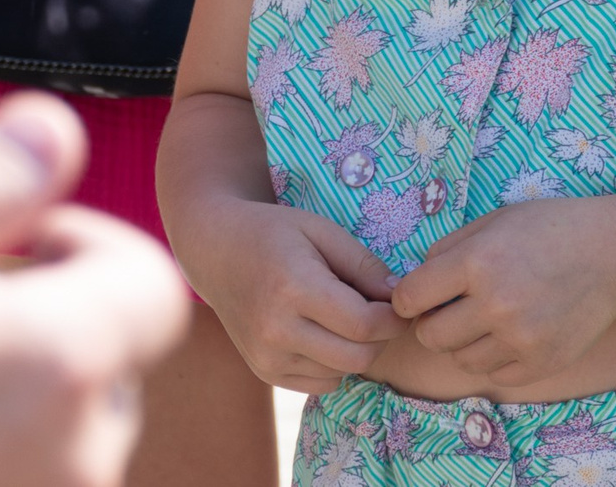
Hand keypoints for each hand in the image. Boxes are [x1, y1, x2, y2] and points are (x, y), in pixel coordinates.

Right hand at [178, 199, 406, 393]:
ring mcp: (266, 357)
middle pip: (357, 356)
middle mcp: (276, 330)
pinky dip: (335, 364)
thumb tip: (399, 297)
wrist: (214, 250)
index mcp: (293, 288)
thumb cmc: (273, 233)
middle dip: (381, 337)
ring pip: (342, 373)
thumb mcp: (321, 231)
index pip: (364, 324)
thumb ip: (364, 265)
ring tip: (348, 317)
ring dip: (357, 350)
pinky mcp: (263, 371)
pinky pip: (320, 383)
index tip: (400, 303)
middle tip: (381, 312)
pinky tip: (326, 334)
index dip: (394, 318)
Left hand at [390, 199, 615, 387]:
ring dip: (466, 342)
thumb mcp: (495, 222)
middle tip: (454, 309)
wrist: (614, 256)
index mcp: (478, 261)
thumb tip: (412, 287)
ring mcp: (520, 338)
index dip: (407, 298)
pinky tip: (513, 333)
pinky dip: (496, 358)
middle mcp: (496, 303)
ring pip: (461, 359)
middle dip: (433, 323)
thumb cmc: (550, 230)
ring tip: (490, 318)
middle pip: (430, 336)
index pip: (409, 298)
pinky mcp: (540, 363)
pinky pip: (494, 375)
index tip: (419, 297)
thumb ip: (449, 250)